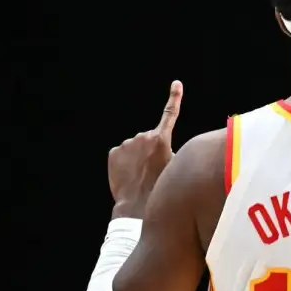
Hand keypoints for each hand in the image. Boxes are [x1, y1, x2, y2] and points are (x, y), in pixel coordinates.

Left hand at [108, 81, 182, 216]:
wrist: (136, 206)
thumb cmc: (159, 190)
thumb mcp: (174, 169)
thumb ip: (171, 153)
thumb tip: (168, 149)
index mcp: (161, 139)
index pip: (170, 114)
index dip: (175, 98)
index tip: (176, 84)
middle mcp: (143, 137)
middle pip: (149, 140)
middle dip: (151, 151)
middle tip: (153, 172)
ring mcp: (126, 144)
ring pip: (135, 148)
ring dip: (138, 159)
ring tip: (141, 178)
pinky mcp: (113, 152)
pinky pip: (122, 155)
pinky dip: (125, 163)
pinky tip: (129, 177)